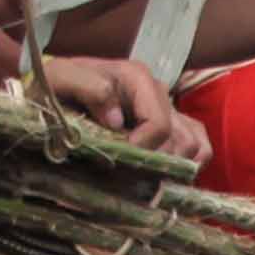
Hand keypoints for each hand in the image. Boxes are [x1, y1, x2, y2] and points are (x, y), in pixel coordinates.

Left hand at [34, 53, 199, 161]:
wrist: (55, 89)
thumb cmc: (56, 86)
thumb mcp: (59, 79)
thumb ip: (86, 87)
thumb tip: (117, 120)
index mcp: (136, 78)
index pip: (158, 125)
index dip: (142, 150)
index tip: (120, 162)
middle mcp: (158, 91)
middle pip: (179, 141)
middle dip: (155, 163)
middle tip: (127, 175)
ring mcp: (168, 109)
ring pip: (193, 146)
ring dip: (173, 167)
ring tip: (144, 176)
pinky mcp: (171, 124)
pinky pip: (199, 145)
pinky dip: (191, 162)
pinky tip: (168, 174)